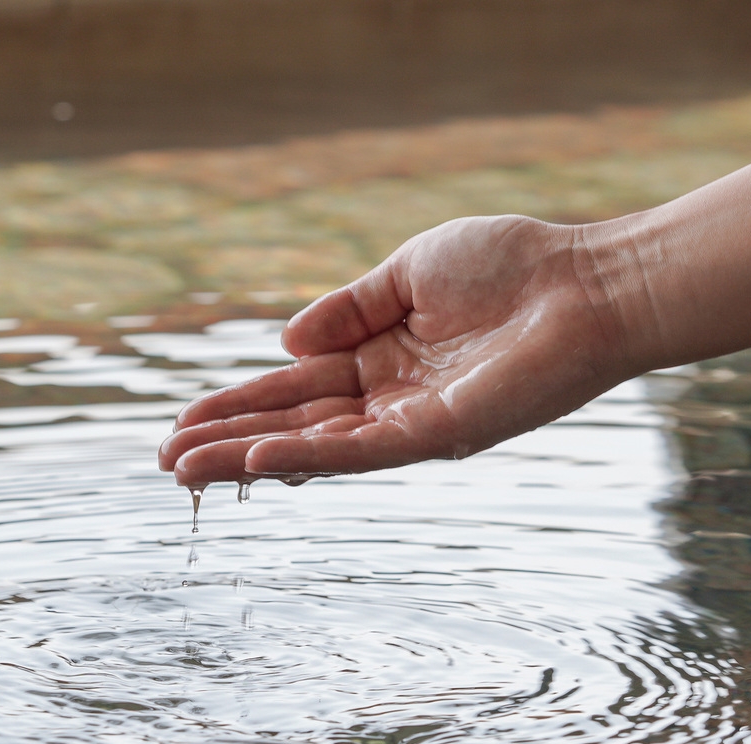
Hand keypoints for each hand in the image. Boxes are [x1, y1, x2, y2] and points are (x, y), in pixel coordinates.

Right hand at [159, 215, 642, 485]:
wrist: (586, 283)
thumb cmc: (513, 266)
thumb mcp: (409, 271)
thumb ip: (347, 309)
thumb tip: (285, 344)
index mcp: (384, 357)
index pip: (297, 387)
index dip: (239, 401)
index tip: (183, 420)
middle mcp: (392, 399)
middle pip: (294, 424)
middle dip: (228, 440)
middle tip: (165, 461)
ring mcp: (413, 421)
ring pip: (315, 447)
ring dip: (248, 458)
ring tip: (183, 472)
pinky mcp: (439, 434)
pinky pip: (360, 451)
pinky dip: (307, 457)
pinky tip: (254, 460)